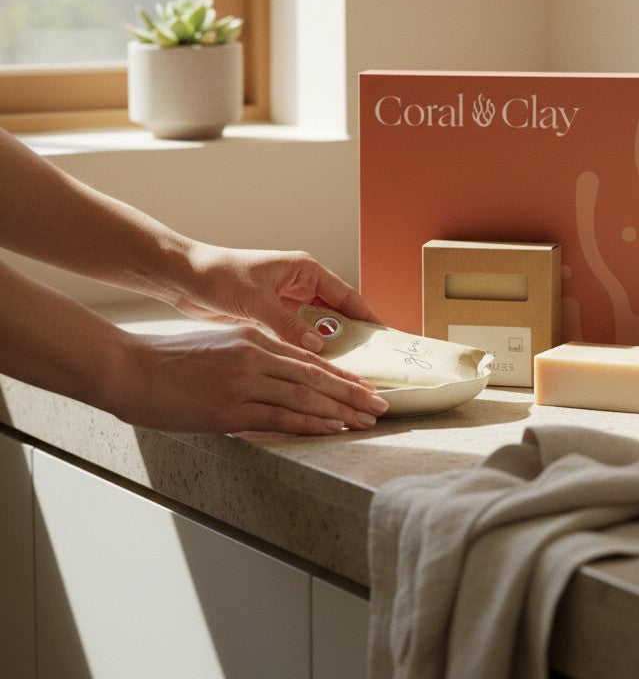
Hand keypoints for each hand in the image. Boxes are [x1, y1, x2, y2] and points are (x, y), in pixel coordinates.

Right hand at [112, 324, 389, 434]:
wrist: (126, 367)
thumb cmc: (165, 360)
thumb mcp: (217, 346)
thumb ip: (249, 359)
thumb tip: (274, 381)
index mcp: (253, 338)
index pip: (309, 360)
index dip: (341, 376)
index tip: (365, 387)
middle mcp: (255, 356)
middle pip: (317, 378)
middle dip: (353, 394)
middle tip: (381, 405)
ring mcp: (244, 383)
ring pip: (306, 398)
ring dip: (342, 411)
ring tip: (368, 420)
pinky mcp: (229, 410)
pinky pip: (280, 418)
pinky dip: (311, 425)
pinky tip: (333, 430)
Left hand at [169, 244, 379, 351]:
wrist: (184, 277)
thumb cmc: (218, 276)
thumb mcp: (256, 301)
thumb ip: (288, 324)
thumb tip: (318, 346)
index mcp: (304, 271)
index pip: (346, 296)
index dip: (367, 316)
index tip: (384, 337)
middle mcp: (300, 285)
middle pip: (337, 313)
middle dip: (353, 336)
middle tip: (370, 362)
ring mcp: (287, 302)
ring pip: (319, 327)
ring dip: (330, 346)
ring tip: (347, 371)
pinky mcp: (272, 317)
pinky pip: (299, 336)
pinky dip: (308, 352)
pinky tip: (315, 370)